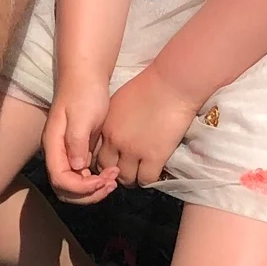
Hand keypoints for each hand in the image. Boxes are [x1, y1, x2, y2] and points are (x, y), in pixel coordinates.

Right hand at [44, 74, 117, 203]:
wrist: (86, 77)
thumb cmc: (83, 93)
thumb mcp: (82, 116)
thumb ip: (76, 142)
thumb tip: (78, 168)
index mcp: (53, 145)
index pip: (61, 180)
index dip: (81, 188)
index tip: (102, 180)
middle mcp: (57, 153)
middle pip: (65, 189)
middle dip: (88, 194)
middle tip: (111, 182)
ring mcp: (67, 154)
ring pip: (75, 186)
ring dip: (94, 190)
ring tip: (114, 178)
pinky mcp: (78, 151)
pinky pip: (83, 177)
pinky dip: (96, 181)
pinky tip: (111, 173)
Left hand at [97, 65, 199, 188]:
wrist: (170, 86)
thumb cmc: (147, 87)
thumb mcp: (119, 101)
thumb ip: (113, 120)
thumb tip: (114, 131)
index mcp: (106, 127)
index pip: (96, 153)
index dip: (104, 160)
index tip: (113, 160)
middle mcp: (115, 141)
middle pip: (107, 169)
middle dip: (114, 173)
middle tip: (126, 170)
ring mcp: (134, 151)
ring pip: (126, 179)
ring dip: (132, 178)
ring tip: (140, 173)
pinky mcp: (154, 157)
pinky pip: (146, 179)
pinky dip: (148, 179)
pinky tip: (153, 171)